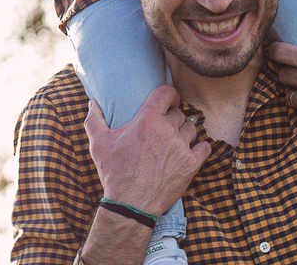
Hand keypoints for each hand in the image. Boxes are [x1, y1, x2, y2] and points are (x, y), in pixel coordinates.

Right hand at [83, 84, 210, 215]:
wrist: (130, 204)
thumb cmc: (114, 173)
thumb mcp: (98, 144)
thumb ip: (94, 119)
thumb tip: (92, 102)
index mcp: (147, 120)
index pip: (167, 92)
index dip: (169, 94)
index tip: (168, 101)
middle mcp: (167, 130)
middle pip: (179, 113)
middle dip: (172, 119)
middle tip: (164, 129)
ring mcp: (181, 147)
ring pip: (191, 130)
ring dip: (184, 134)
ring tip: (174, 144)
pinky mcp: (191, 164)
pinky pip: (204, 148)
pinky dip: (200, 148)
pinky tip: (191, 152)